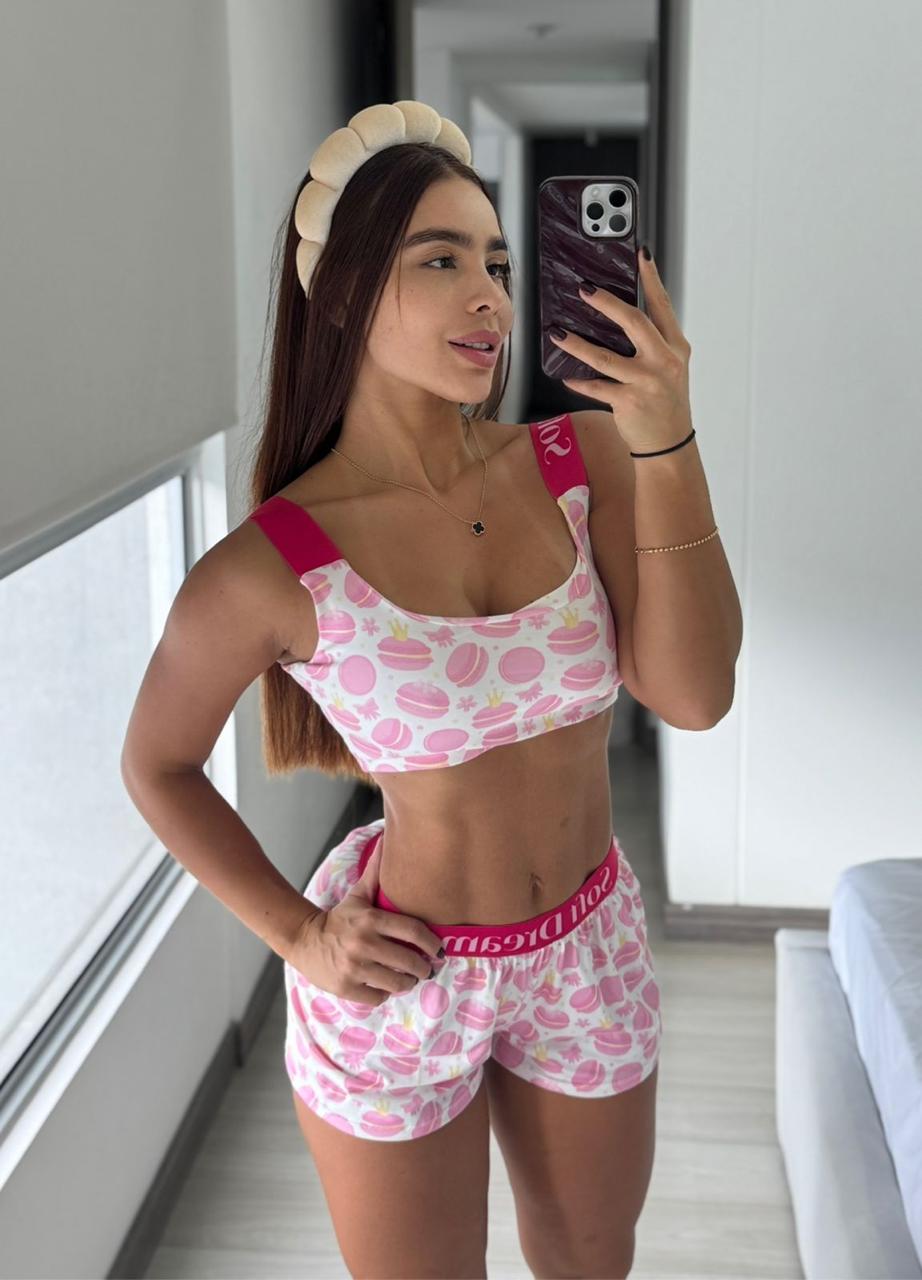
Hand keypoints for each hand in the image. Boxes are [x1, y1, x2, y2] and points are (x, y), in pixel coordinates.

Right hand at [289, 840, 443, 1006]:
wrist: (304, 941)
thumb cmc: (339, 919)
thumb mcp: (357, 895)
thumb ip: (375, 873)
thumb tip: (386, 839)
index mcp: (371, 919)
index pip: (412, 930)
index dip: (431, 942)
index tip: (438, 950)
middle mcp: (363, 943)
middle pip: (409, 961)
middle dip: (423, 967)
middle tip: (427, 968)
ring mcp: (354, 967)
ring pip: (397, 982)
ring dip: (407, 982)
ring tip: (409, 978)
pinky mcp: (346, 988)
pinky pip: (378, 997)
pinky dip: (384, 993)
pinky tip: (384, 985)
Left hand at [549, 247, 693, 454]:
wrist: (669, 444)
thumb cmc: (666, 403)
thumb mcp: (670, 367)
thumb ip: (653, 343)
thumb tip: (618, 317)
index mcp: (676, 347)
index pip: (662, 305)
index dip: (651, 278)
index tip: (640, 254)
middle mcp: (664, 362)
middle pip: (634, 322)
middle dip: (607, 303)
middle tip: (584, 289)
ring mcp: (646, 383)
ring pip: (605, 357)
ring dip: (577, 344)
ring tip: (558, 334)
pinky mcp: (629, 403)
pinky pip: (596, 388)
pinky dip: (579, 381)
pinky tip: (566, 375)